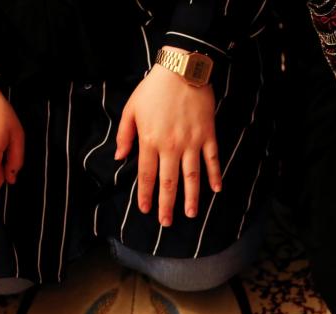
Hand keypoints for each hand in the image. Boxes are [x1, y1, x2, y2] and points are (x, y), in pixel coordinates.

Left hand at [115, 48, 221, 225]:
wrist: (182, 70)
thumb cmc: (154, 88)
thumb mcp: (131, 108)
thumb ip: (125, 135)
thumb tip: (120, 157)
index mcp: (149, 140)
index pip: (146, 175)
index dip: (145, 194)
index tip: (144, 209)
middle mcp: (170, 146)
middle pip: (168, 182)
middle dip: (166, 204)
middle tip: (166, 222)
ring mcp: (191, 142)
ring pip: (191, 176)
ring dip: (191, 197)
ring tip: (191, 214)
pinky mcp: (207, 135)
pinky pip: (212, 159)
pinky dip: (215, 175)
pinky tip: (216, 190)